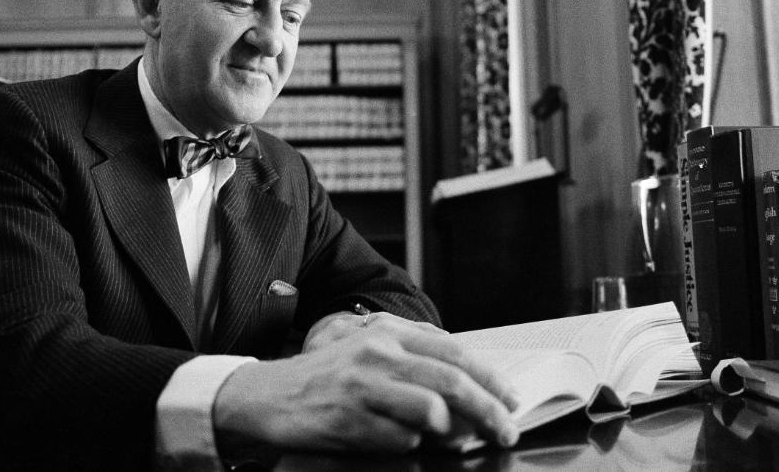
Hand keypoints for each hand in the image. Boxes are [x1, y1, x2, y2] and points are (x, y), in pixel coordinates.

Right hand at [213, 317, 520, 453]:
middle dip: (490, 410)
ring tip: (458, 442)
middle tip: (506, 430)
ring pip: (432, 411)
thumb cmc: (324, 377)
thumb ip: (412, 359)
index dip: (490, 378)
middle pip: (452, 382)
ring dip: (453, 433)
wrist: (267, 395)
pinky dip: (413, 446)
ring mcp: (363, 387)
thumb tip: (465, 385)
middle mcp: (377, 354)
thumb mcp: (367, 351)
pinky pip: (401, 440)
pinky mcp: (350, 420)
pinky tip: (405, 443)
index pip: (454, 353)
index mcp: (386, 333)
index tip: (511, 400)